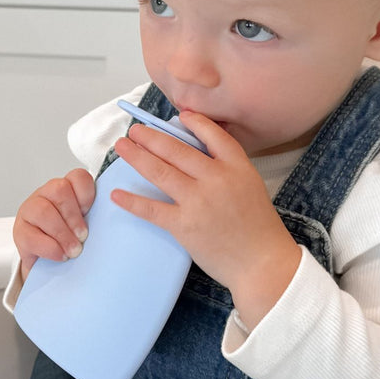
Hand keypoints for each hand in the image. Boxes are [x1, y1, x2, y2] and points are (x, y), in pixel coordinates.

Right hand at [13, 168, 94, 278]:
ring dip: (62, 233)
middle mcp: (46, 194)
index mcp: (66, 188)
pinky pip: (32, 235)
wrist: (48, 263)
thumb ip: (94, 218)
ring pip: (43, 211)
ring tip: (73, 250)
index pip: (77, 177)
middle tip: (83, 236)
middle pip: (59, 190)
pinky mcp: (20, 231)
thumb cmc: (70, 239)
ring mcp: (30, 210)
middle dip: (73, 216)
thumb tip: (112, 226)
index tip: (90, 212)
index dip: (86, 194)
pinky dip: (49, 247)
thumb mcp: (84, 225)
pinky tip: (59, 255)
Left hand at [111, 113, 302, 327]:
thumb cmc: (257, 226)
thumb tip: (198, 152)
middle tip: (135, 130)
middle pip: (177, 149)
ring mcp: (199, 201)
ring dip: (137, 156)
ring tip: (122, 147)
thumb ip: (227, 167)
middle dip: (151, 137)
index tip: (179, 115)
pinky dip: (132, 201)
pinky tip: (116, 194)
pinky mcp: (184, 225)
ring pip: (160, 171)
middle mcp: (217, 178)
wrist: (262, 263)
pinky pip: (152, 209)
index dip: (194, 123)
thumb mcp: (250, 185)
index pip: (213, 135)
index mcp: (237, 166)